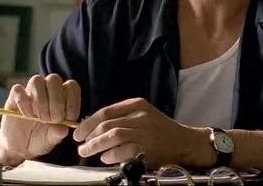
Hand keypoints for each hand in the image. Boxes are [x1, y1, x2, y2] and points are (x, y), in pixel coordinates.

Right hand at [0, 74, 80, 164]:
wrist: (20, 147)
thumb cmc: (41, 138)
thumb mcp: (52, 139)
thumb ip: (58, 133)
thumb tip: (64, 129)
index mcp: (62, 95)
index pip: (71, 86)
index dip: (72, 100)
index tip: (69, 117)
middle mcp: (46, 89)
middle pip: (54, 79)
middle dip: (57, 100)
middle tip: (54, 119)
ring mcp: (30, 91)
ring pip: (37, 81)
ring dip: (41, 101)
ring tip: (41, 119)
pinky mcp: (14, 97)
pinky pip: (18, 90)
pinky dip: (24, 103)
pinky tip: (28, 116)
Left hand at [72, 98, 190, 166]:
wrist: (184, 142)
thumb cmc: (160, 130)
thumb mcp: (142, 115)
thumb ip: (122, 118)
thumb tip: (93, 127)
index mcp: (137, 105)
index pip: (106, 112)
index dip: (89, 122)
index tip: (78, 131)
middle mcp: (140, 116)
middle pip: (107, 124)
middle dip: (89, 136)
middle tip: (80, 145)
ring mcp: (144, 133)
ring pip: (112, 136)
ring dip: (95, 145)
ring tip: (86, 152)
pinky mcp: (148, 149)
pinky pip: (123, 151)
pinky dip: (111, 155)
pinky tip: (105, 158)